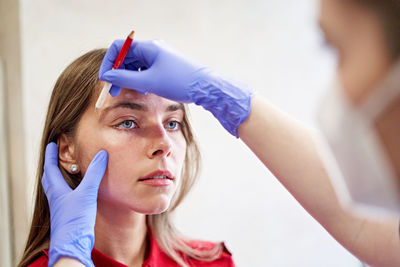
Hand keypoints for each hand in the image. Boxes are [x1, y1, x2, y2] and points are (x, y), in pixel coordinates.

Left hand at [42, 142, 107, 266]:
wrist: (72, 246)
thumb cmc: (75, 220)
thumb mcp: (87, 193)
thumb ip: (94, 173)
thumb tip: (101, 154)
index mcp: (57, 191)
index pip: (50, 169)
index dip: (50, 156)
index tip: (52, 145)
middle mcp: (56, 199)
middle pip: (49, 180)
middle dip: (51, 167)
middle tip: (55, 158)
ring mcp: (61, 209)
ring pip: (56, 190)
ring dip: (58, 179)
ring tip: (66, 173)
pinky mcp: (68, 217)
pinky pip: (65, 199)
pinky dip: (68, 191)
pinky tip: (77, 194)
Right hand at [99, 39, 252, 136]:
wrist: (205, 86)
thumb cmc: (178, 82)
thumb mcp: (148, 82)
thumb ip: (125, 79)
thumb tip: (106, 76)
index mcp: (149, 47)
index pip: (120, 47)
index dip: (109, 62)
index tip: (105, 78)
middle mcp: (154, 48)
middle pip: (128, 56)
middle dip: (118, 72)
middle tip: (113, 90)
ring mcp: (161, 56)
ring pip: (137, 64)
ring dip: (129, 77)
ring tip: (129, 91)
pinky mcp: (167, 65)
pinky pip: (147, 69)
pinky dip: (141, 79)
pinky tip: (143, 91)